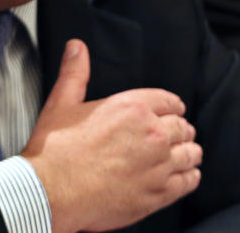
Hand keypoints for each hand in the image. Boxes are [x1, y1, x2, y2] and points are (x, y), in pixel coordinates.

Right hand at [22, 39, 201, 232]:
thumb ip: (75, 73)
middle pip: (182, 127)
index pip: (169, 101)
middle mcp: (152, 134)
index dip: (172, 106)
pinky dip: (190, 177)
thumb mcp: (62, 103)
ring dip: (188, 152)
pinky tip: (187, 176)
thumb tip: (76, 47)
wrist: (50, 193)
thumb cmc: (54, 150)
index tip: (174, 111)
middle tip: (178, 135)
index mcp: (133, 107)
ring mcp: (158, 165)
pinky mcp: (158, 194)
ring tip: (187, 154)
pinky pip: (188, 181)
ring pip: (189, 153)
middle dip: (180, 129)